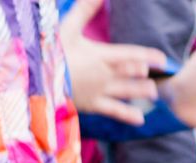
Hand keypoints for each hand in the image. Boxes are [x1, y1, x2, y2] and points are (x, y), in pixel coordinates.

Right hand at [60, 0, 162, 123]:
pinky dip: (127, 115)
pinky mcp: (91, 105)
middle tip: (157, 77)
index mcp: (100, 54)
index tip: (162, 59)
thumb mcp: (67, 29)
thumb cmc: (50, 54)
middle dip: (145, 75)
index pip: (130, 54)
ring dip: (141, 92)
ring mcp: (98, 91)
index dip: (148, 56)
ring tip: (153, 94)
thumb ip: (85, 10)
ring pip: (126, 92)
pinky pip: (113, 111)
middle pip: (131, 73)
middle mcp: (103, 74)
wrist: (34, 81)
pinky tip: (139, 119)